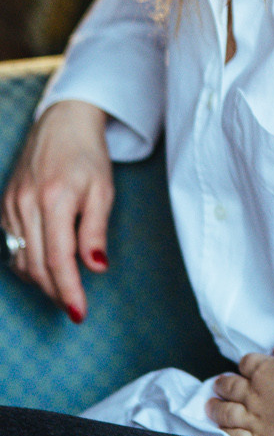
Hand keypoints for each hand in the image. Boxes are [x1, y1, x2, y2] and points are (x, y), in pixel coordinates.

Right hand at [1, 100, 111, 322]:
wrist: (62, 123)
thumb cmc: (88, 155)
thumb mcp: (103, 190)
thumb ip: (96, 230)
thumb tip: (96, 268)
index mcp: (54, 199)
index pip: (58, 259)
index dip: (68, 290)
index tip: (79, 312)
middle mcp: (26, 204)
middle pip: (36, 265)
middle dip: (56, 292)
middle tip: (74, 306)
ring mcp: (11, 205)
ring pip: (20, 260)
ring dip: (41, 281)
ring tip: (63, 289)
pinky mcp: (4, 205)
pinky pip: (11, 246)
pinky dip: (27, 263)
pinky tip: (45, 266)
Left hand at [208, 333, 273, 435]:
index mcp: (266, 370)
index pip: (246, 364)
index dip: (244, 365)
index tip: (244, 368)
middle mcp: (256, 394)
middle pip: (231, 387)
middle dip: (222, 385)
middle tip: (217, 385)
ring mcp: (256, 419)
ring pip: (228, 413)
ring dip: (216, 409)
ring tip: (210, 407)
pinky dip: (227, 432)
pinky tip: (222, 429)